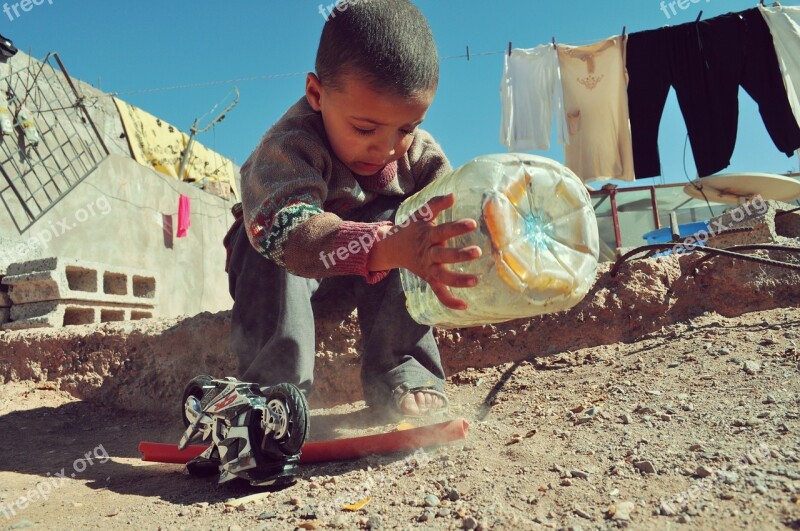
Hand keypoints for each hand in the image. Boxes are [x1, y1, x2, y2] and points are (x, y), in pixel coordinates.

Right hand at [369, 193, 480, 309]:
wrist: (392, 247)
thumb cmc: (412, 228)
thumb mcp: (420, 214)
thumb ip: (436, 204)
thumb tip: (453, 195)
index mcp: (427, 236)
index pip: (443, 230)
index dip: (456, 227)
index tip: (472, 223)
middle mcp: (428, 254)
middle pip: (443, 256)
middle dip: (459, 254)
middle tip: (477, 251)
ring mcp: (428, 268)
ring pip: (442, 277)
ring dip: (458, 280)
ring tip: (476, 281)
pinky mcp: (429, 279)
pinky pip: (439, 292)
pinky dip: (449, 301)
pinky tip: (465, 306)